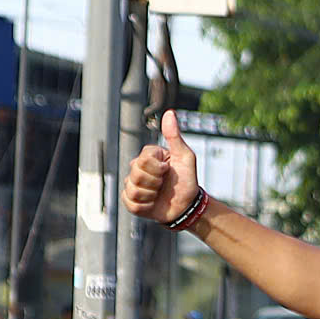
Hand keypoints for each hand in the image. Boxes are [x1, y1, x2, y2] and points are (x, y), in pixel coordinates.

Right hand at [123, 109, 201, 225]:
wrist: (188, 205)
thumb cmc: (187, 180)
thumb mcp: (185, 156)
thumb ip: (174, 136)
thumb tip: (169, 112)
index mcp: (148, 157)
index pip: (143, 159)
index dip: (158, 167)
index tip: (168, 169)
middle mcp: (137, 169)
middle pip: (135, 174)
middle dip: (155, 181)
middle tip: (164, 183)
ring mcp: (133, 185)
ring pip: (133, 189)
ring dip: (151, 194)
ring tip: (159, 194)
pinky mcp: (132, 202)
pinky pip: (131, 203)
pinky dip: (146, 206)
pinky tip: (153, 203)